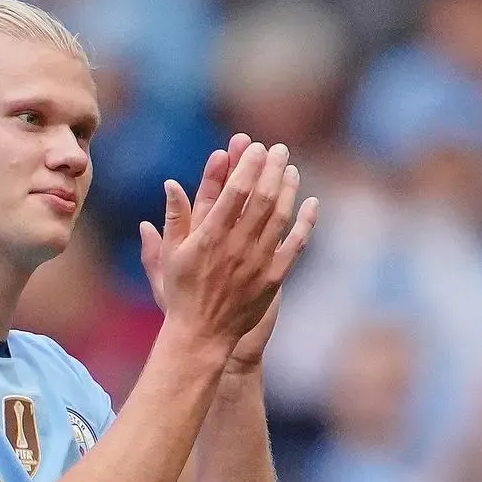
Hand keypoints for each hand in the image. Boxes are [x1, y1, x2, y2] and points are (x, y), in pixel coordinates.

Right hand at [139, 134, 318, 365]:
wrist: (202, 334)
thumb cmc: (182, 293)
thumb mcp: (169, 255)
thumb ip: (174, 218)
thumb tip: (171, 184)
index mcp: (209, 238)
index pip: (233, 192)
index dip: (247, 166)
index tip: (255, 147)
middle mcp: (236, 247)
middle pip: (262, 198)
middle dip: (272, 169)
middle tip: (279, 150)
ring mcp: (258, 262)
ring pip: (280, 217)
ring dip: (289, 189)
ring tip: (292, 169)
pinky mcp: (273, 277)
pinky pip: (295, 244)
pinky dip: (306, 222)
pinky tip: (312, 203)